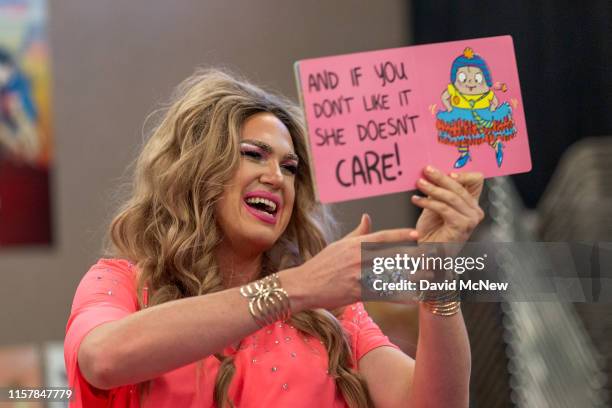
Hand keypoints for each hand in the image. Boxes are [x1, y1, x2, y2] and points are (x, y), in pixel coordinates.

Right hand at [284, 214, 417, 310]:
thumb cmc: (321, 264)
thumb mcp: (339, 244)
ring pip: (391, 275)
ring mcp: (358, 275)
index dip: (401, 235)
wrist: (304, 285)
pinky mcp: (357, 292)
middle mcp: (359, 258)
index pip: (382, 236)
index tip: (417, 234)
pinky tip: (414, 297)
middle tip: (431, 254)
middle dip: (413, 254)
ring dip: (412, 276)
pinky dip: (400, 295)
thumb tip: (367, 217)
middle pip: (392, 255)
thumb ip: (357, 232)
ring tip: (429, 275)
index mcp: (355, 244)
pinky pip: (383, 294)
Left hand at [411, 166, 483, 242]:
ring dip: (432, 189)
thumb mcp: (436, 206)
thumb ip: (439, 192)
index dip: (463, 173)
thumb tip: (432, 173)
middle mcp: (476, 211)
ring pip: (451, 197)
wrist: (431, 253)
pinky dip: (428, 202)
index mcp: (472, 203)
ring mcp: (471, 219)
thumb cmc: (433, 231)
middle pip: (460, 186)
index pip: (476, 180)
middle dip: (441, 177)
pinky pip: (444, 208)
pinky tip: (416, 200)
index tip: (445, 171)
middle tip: (426, 170)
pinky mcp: (461, 226)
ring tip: (419, 183)